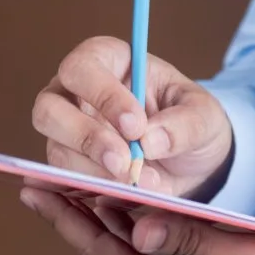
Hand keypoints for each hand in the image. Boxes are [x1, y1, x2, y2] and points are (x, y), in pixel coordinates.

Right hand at [31, 36, 233, 197]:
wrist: (192, 162)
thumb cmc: (192, 123)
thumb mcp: (205, 117)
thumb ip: (184, 124)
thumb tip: (150, 140)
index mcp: (107, 61)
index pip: (83, 68)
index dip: (103, 96)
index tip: (136, 126)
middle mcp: (76, 94)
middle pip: (49, 108)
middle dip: (87, 138)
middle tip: (125, 163)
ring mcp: (67, 132)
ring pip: (56, 149)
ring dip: (95, 171)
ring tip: (139, 181)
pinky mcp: (70, 167)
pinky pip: (66, 181)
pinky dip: (97, 189)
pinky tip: (128, 193)